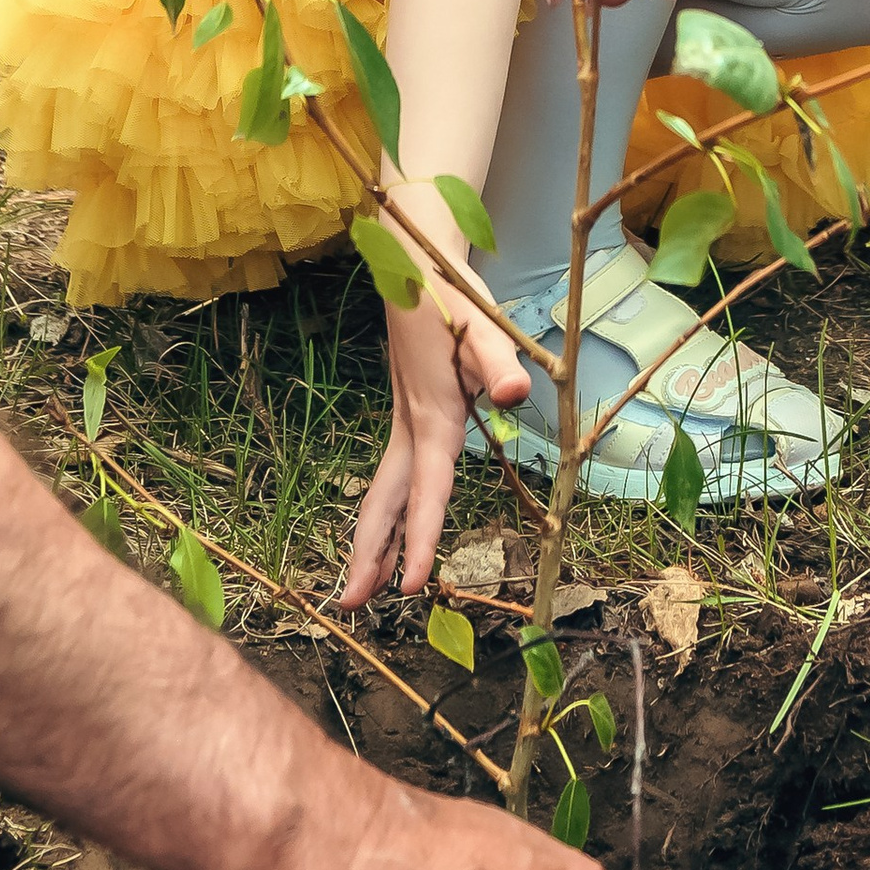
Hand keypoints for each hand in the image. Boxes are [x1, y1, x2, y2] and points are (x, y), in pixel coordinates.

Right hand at [342, 253, 530, 608]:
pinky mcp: (410, 414)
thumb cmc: (452, 297)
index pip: (428, 489)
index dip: (419, 538)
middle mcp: (412, 427)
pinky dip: (384, 512)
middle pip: (387, 501)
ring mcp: (405, 422)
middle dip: (370, 554)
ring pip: (384, 491)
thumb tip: (516, 394)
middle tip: (353, 605)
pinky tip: (385, 528)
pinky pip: (393, 476)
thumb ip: (500, 362)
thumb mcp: (483, 325)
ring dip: (372, 538)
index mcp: (433, 417)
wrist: (414, 265)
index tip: (410, 584)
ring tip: (361, 586)